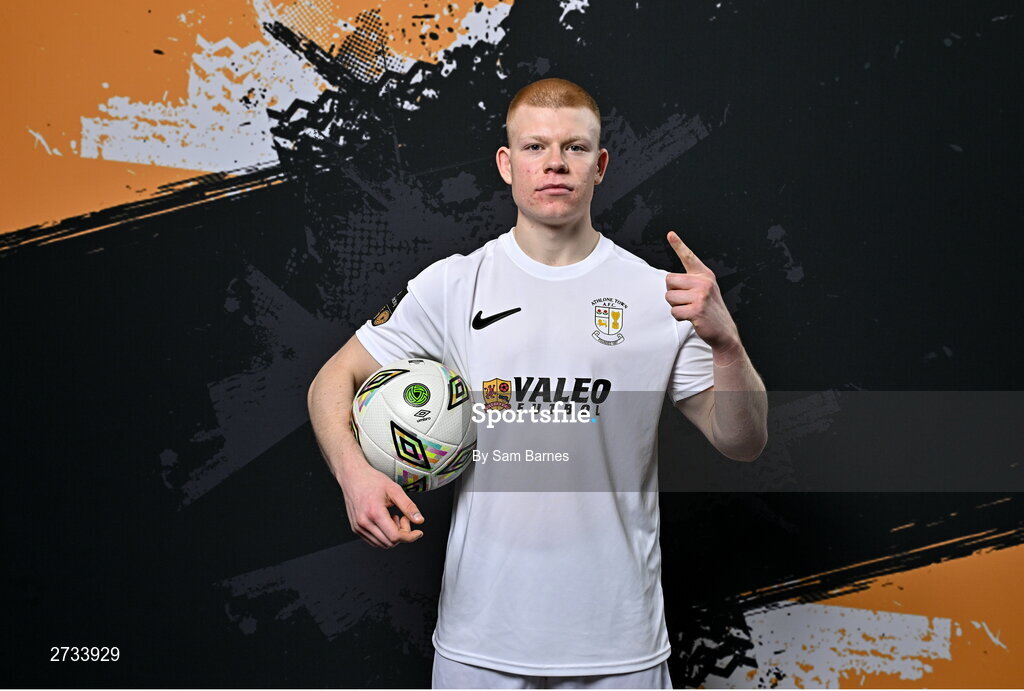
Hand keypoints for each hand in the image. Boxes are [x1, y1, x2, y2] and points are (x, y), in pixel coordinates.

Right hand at [337, 460, 424, 548]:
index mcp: (374, 512)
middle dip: (402, 534)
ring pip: (382, 544)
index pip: (395, 536)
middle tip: (403, 517)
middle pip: (390, 543)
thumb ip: (408, 506)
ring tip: (393, 517)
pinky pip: (374, 541)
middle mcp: (364, 523)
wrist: (353, 476)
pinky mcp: (356, 528)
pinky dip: (384, 535)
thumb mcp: (395, 490)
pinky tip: (385, 521)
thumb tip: (419, 520)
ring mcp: (358, 527)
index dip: (410, 537)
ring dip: (393, 535)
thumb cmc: (372, 480)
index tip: (418, 532)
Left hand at [665, 231, 740, 353]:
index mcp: (705, 275)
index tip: (670, 234)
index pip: (689, 257)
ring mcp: (701, 296)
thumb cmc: (710, 310)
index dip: (678, 245)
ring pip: (669, 297)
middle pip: (669, 280)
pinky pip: (674, 311)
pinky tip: (691, 318)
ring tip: (690, 309)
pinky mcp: (697, 310)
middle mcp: (704, 282)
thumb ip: (690, 282)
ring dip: (675, 306)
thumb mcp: (705, 291)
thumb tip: (669, 280)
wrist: (724, 331)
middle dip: (672, 292)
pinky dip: (679, 317)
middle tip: (686, 300)